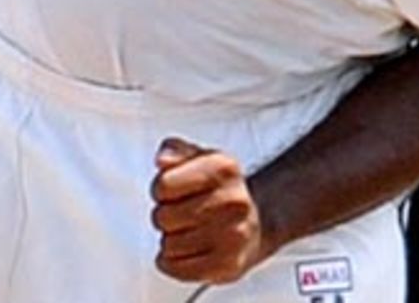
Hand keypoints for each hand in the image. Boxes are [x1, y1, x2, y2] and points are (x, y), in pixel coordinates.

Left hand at [150, 136, 266, 283]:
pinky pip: (177, 268)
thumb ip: (175, 151)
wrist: (257, 222)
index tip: (170, 190)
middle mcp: (232, 200)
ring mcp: (232, 235)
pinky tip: (185, 251)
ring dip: (171, 240)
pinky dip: (172, 263)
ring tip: (188, 231)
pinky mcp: (227, 265)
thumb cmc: (222, 190)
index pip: (164, 185)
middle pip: (163, 216)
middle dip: (165, 216)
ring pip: (168, 244)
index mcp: (223, 168)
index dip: (161, 189)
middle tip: (181, 213)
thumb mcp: (201, 158)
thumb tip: (161, 160)